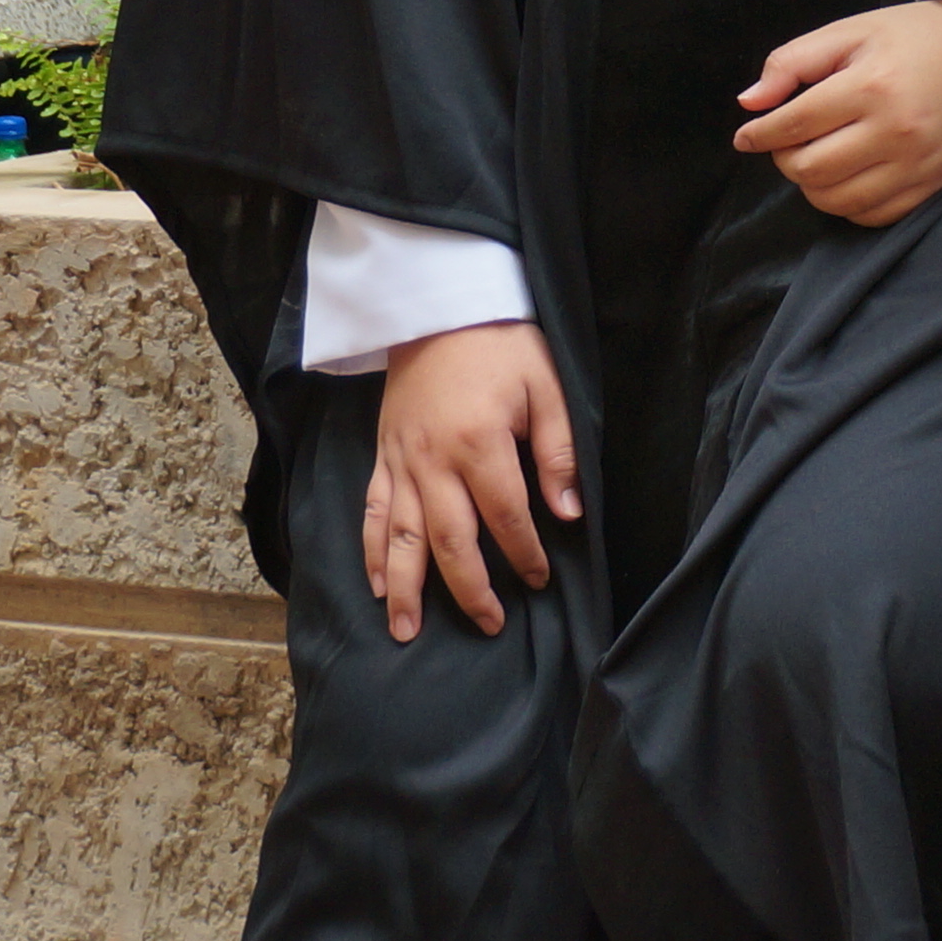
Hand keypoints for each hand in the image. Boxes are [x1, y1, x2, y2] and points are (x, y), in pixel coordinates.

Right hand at [362, 321, 578, 644]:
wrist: (439, 308)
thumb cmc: (502, 344)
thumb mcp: (547, 386)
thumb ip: (558, 451)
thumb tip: (569, 512)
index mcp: (479, 443)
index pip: (505, 516)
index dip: (523, 554)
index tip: (539, 580)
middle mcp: (433, 462)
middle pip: (449, 540)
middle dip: (469, 589)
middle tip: (488, 625)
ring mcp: (401, 462)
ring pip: (399, 537)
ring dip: (405, 588)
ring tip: (407, 632)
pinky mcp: (382, 456)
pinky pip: (371, 512)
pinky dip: (371, 552)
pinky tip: (377, 584)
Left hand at [734, 0, 941, 224]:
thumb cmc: (917, 35)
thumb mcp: (853, 31)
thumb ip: (794, 61)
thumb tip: (750, 103)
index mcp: (871, 85)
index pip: (793, 124)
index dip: (759, 133)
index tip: (747, 135)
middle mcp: (894, 131)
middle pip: (809, 169)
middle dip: (784, 157)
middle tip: (788, 140)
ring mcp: (917, 164)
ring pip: (836, 200)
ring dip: (811, 184)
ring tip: (816, 157)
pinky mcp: (933, 184)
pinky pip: (873, 216)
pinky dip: (847, 204)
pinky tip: (846, 178)